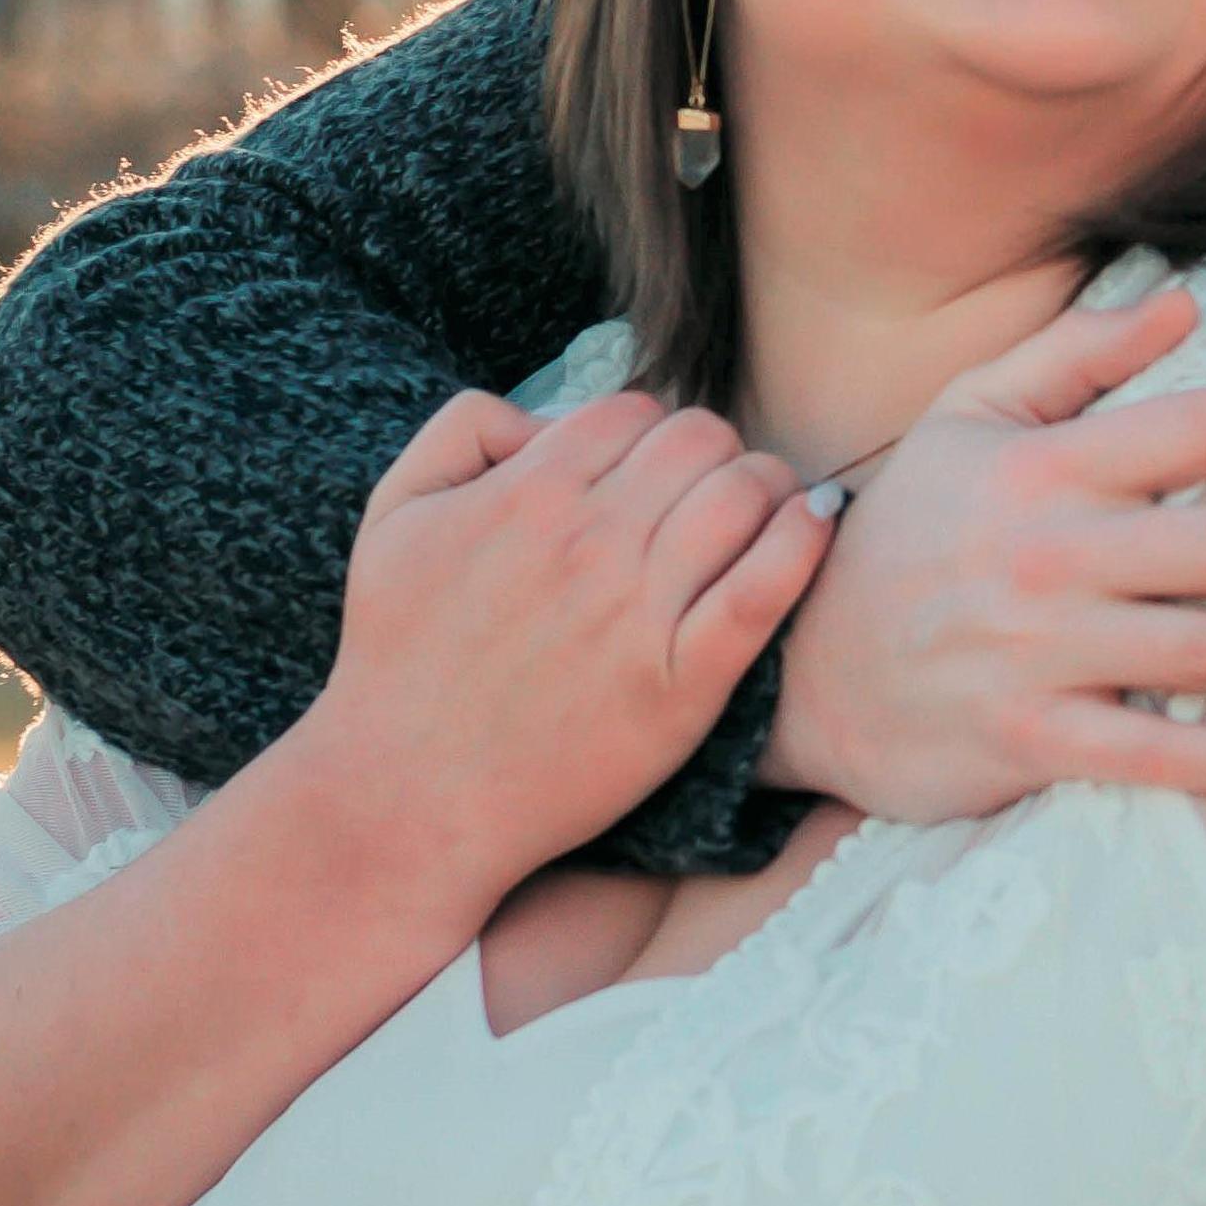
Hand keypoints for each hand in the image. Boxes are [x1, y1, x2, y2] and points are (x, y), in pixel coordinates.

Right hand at [305, 388, 830, 924]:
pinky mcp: (685, 682)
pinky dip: (803, 540)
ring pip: (746, 493)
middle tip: (706, 491)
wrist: (410, 795)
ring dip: (766, 487)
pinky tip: (812, 523)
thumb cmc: (399, 657)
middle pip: (702, 438)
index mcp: (527, 493)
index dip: (649, 430)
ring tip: (762, 511)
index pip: (634, 410)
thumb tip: (548, 413)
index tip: (650, 468)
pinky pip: (769, 584)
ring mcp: (640, 612)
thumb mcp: (394, 517)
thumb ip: (462, 431)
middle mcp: (589, 541)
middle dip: (712, 452)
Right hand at [761, 282, 1205, 824]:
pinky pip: (1154, 753)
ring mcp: (1040, 651)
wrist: (789, 663)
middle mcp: (1053, 553)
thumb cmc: (904, 529)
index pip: (1205, 424)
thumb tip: (1189, 301)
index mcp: (1049, 464)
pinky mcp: (1027, 742)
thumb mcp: (967, 416)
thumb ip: (1078, 356)